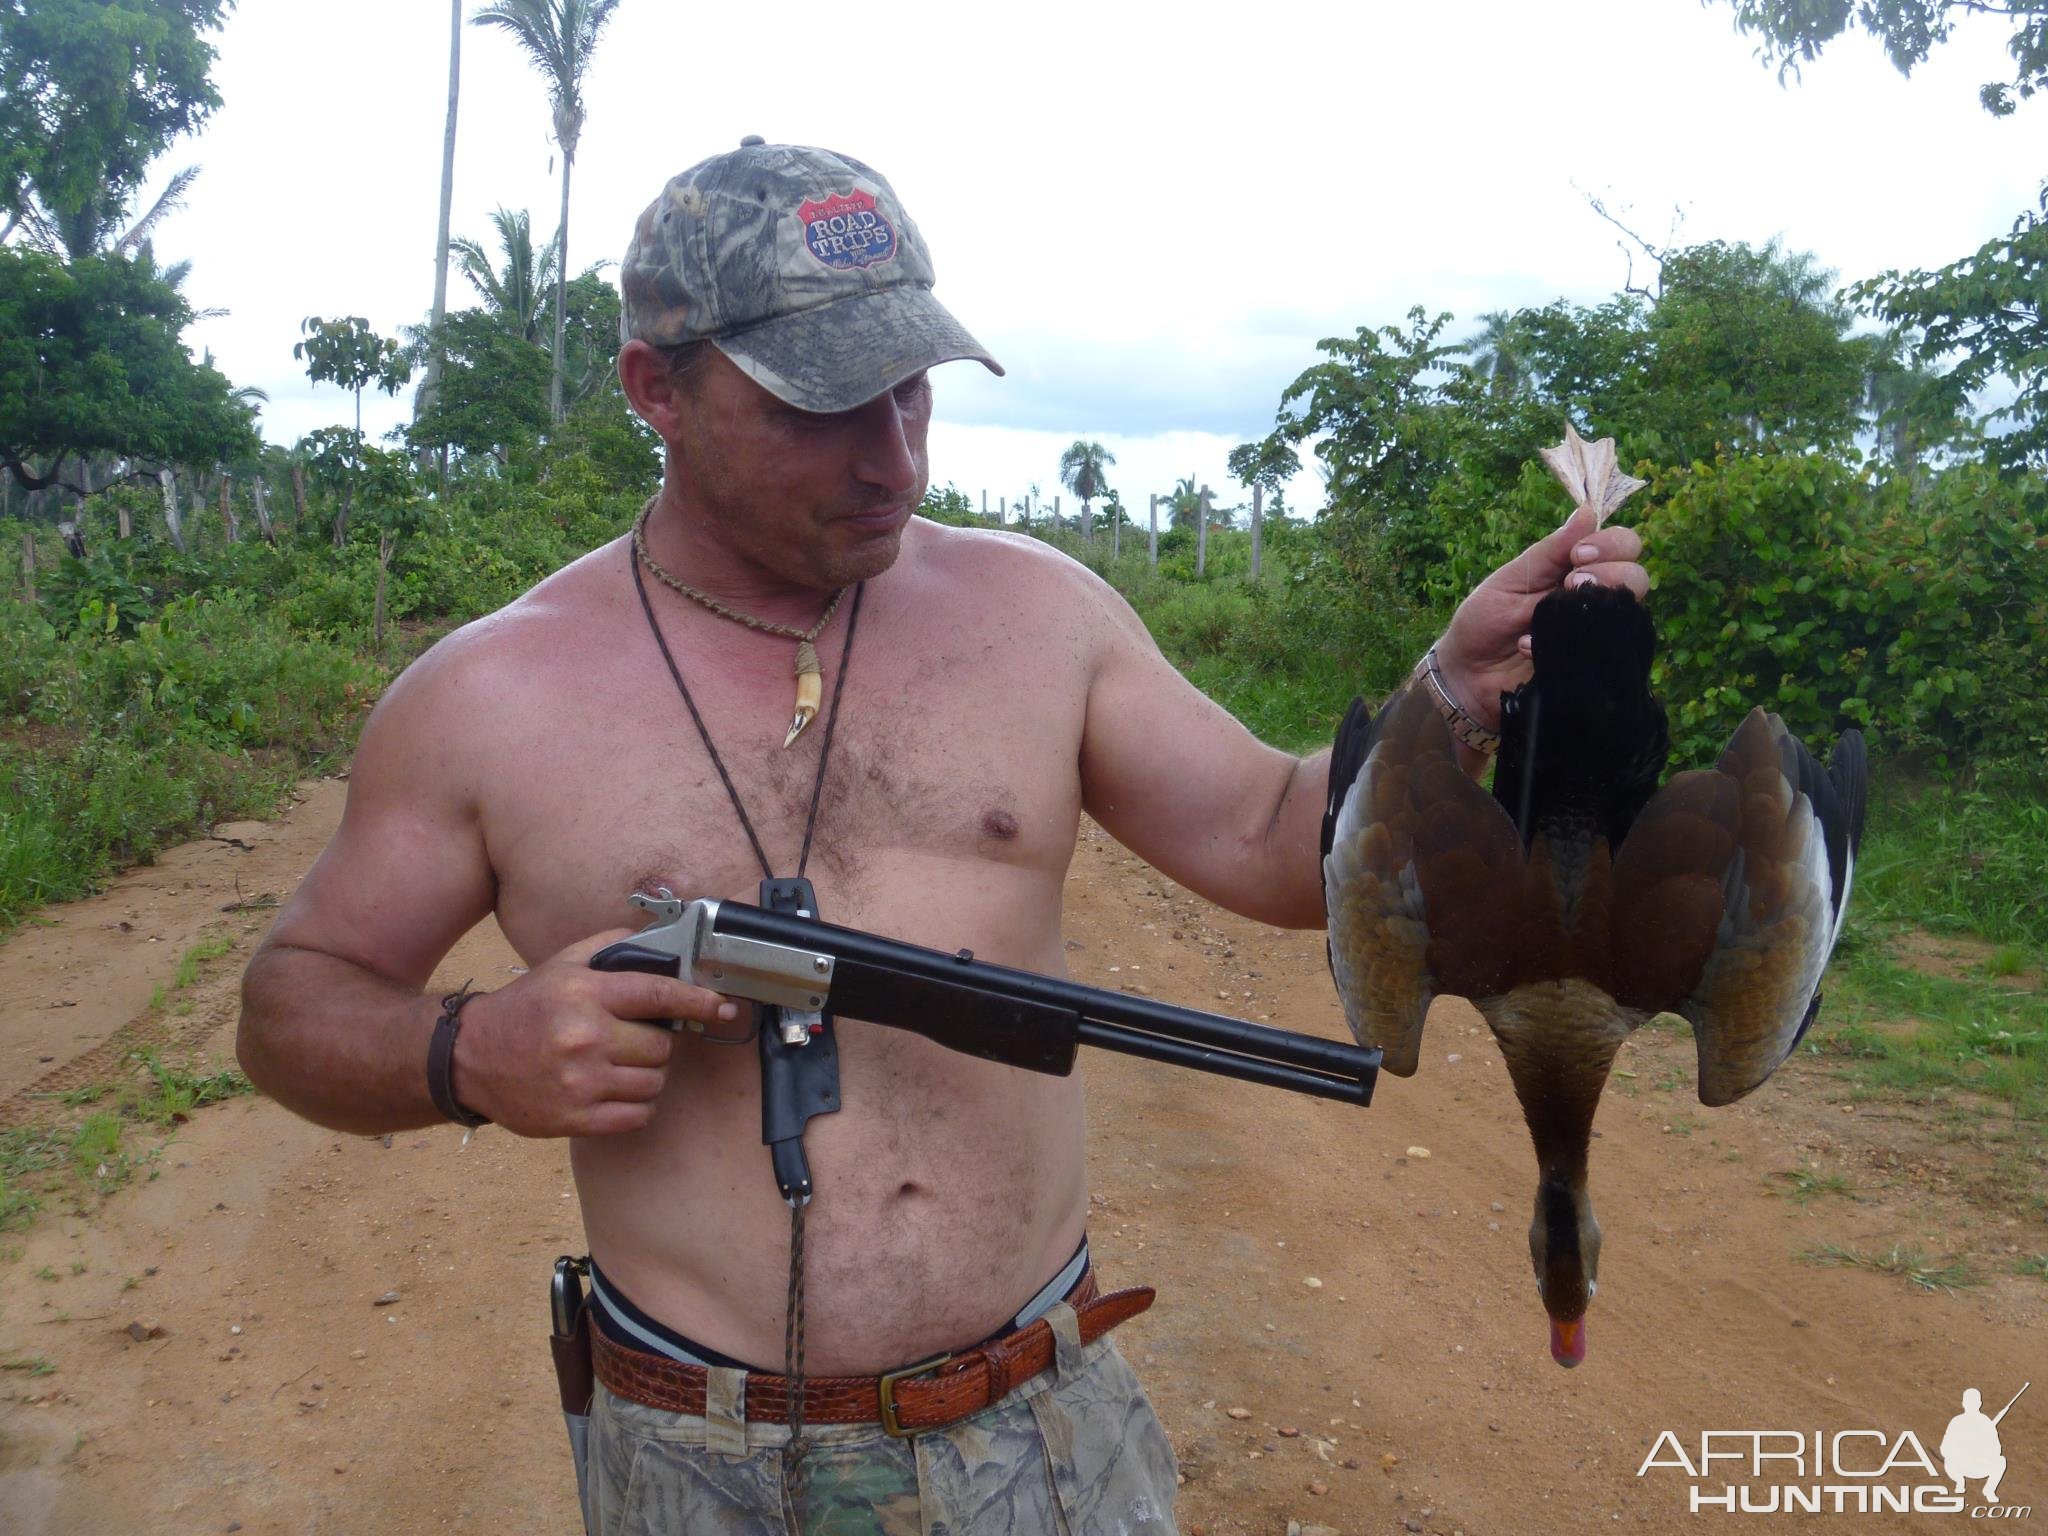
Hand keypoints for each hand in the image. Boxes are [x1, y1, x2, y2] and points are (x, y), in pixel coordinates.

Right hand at [450, 928, 739, 1137]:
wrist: (471, 1057)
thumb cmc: (525, 1008)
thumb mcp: (562, 965)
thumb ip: (610, 947)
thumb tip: (656, 938)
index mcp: (586, 994)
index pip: (659, 994)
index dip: (698, 1001)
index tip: (722, 1007)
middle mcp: (586, 1037)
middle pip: (662, 1046)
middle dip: (657, 1043)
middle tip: (633, 1040)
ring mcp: (581, 1081)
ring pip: (653, 1082)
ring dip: (647, 1075)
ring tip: (620, 1065)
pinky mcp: (575, 1117)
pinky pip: (637, 1115)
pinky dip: (636, 1105)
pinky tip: (614, 1091)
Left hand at [1435, 504, 1647, 730]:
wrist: (1465, 677)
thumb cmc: (1483, 623)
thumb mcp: (1509, 580)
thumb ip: (1549, 552)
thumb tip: (1588, 511)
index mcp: (1575, 570)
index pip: (1622, 545)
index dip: (1611, 544)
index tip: (1578, 554)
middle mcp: (1594, 600)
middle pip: (1637, 576)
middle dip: (1612, 572)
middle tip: (1572, 583)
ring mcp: (1596, 634)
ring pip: (1632, 612)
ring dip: (1602, 603)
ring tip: (1561, 611)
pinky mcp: (1591, 666)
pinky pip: (1610, 652)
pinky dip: (1578, 642)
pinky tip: (1535, 645)